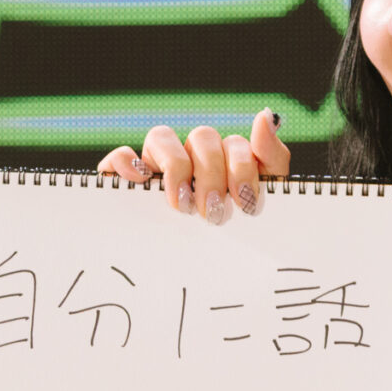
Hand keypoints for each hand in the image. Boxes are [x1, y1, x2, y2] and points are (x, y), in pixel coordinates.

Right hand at [99, 109, 291, 221]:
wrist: (205, 275)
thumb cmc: (233, 232)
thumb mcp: (260, 199)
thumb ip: (270, 157)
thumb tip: (265, 115)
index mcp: (225, 159)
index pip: (234, 144)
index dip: (242, 168)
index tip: (245, 202)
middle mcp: (191, 156)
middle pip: (202, 137)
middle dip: (212, 174)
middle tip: (214, 211)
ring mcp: (158, 164)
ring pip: (161, 136)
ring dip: (176, 167)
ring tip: (183, 203)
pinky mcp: (128, 179)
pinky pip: (121, 156)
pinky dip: (127, 162)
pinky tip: (140, 181)